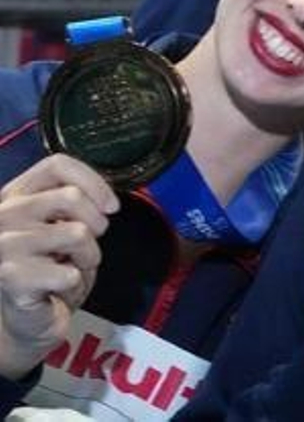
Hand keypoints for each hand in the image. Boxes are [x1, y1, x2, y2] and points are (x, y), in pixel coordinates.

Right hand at [0, 155, 115, 378]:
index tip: (111, 207)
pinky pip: (69, 271)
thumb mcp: (64, 227)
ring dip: (87, 257)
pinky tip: (57, 290)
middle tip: (86, 247)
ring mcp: (3, 245)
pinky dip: (74, 284)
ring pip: (77, 233)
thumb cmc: (49, 270)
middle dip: (95, 225)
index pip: (57, 165)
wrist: (25, 320)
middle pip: (71, 196)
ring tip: (70, 269)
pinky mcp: (10, 276)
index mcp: (15, 195)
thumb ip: (75, 204)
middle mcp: (3, 215)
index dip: (94, 181)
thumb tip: (106, 201)